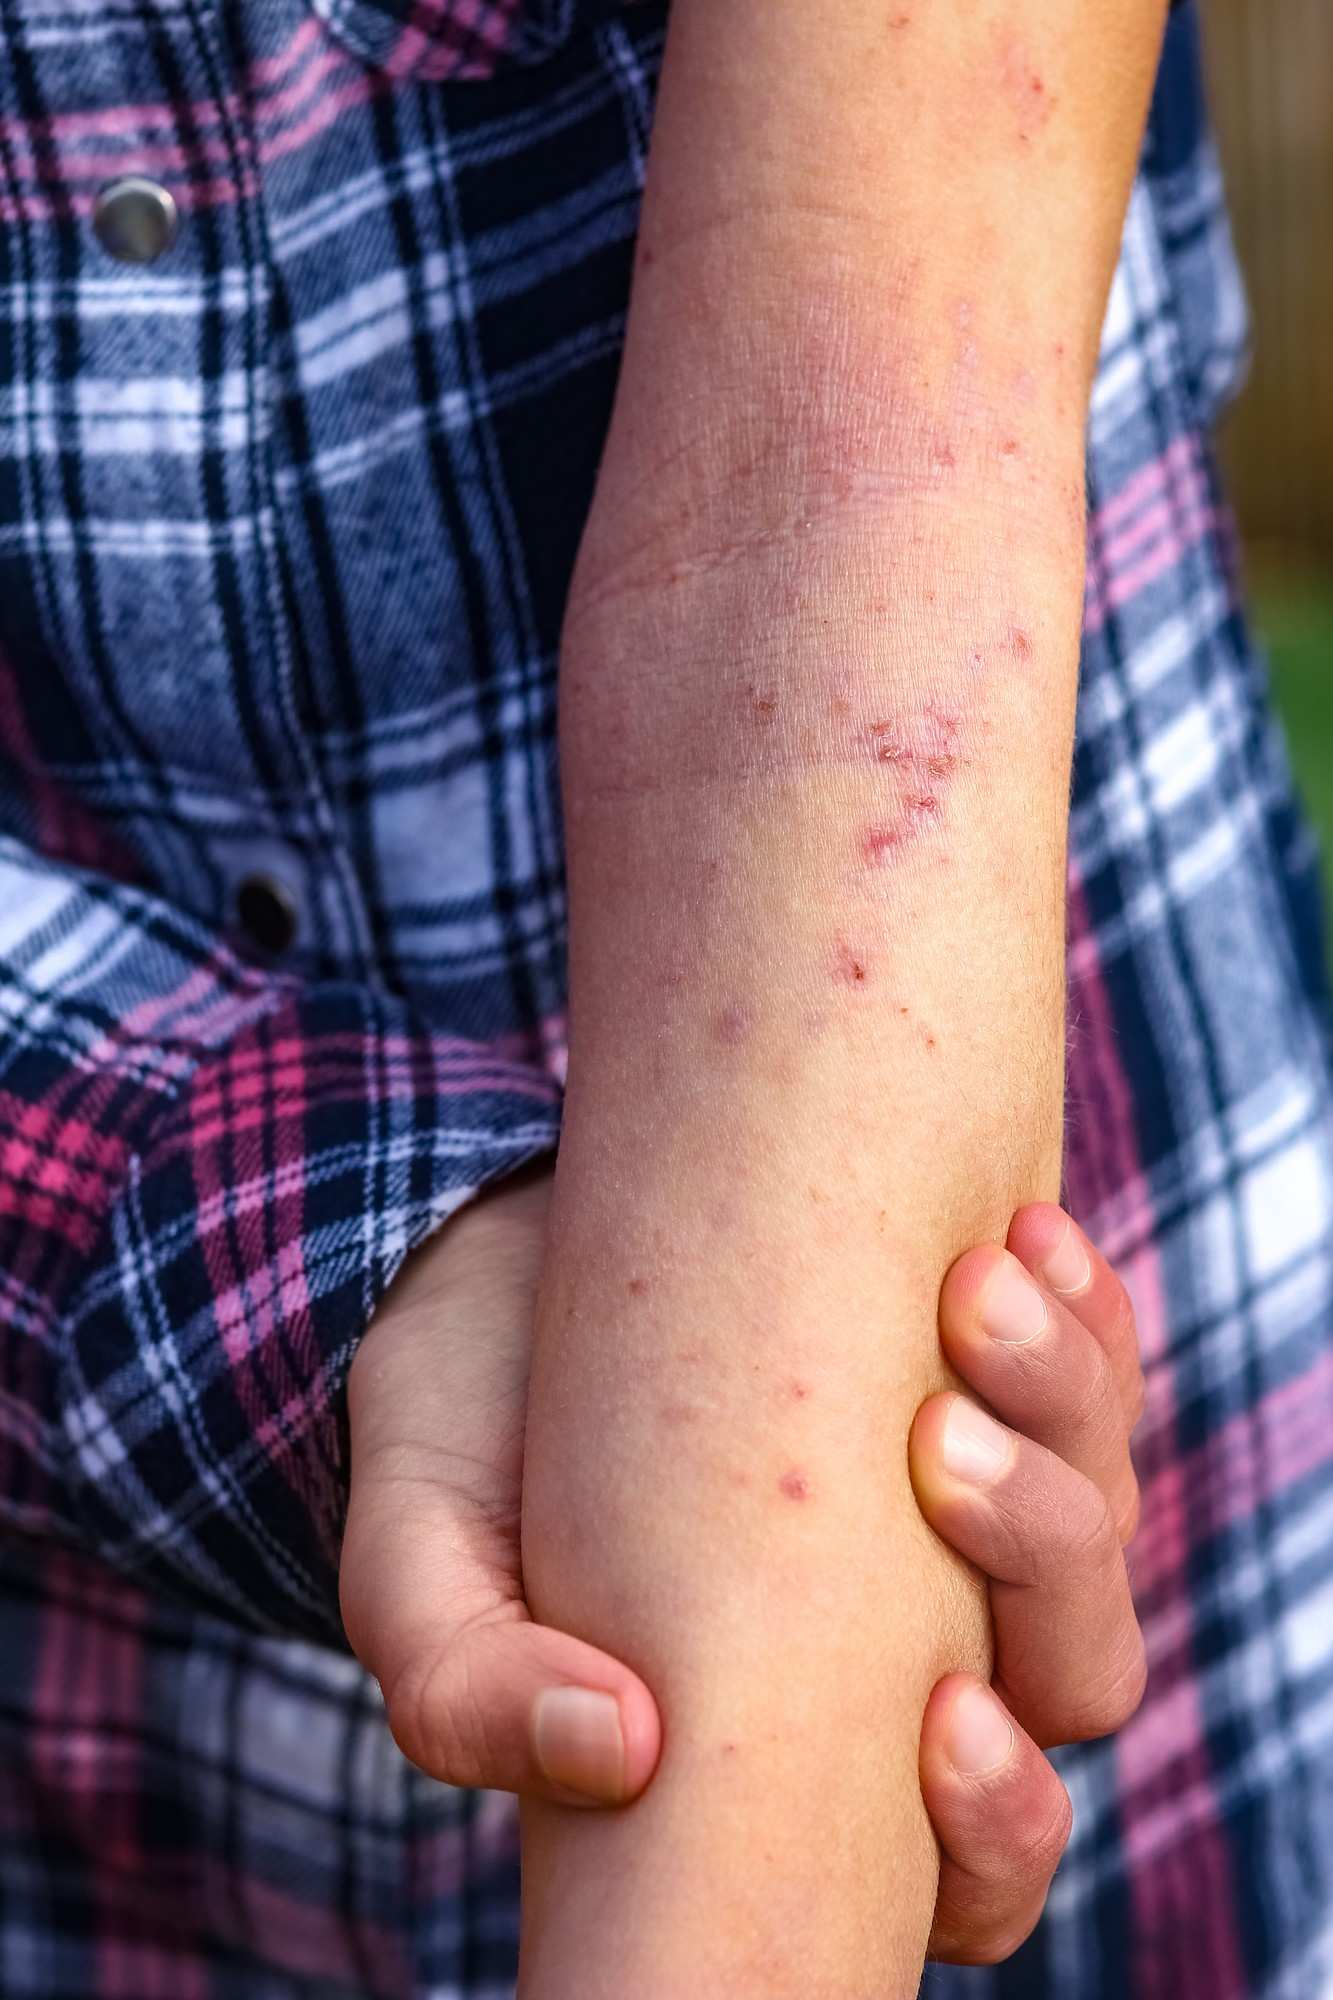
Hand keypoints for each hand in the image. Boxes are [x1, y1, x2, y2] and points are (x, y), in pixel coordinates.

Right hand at [340, 1174, 1143, 1962]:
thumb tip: (620, 1747)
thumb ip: (465, 1687)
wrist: (488, 1255)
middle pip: (1079, 1673)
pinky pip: (1099, 1362)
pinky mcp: (983, 1371)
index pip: (974, 1873)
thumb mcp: (416, 1564)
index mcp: (802, 1743)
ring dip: (1065, 1405)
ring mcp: (969, 1498)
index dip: (998, 1829)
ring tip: (973, 1287)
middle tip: (942, 1445)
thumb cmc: (459, 1441)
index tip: (944, 1716)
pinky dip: (1084, 1308)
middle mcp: (917, 1634)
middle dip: (1049, 1565)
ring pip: (1101, 1504)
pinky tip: (1022, 1234)